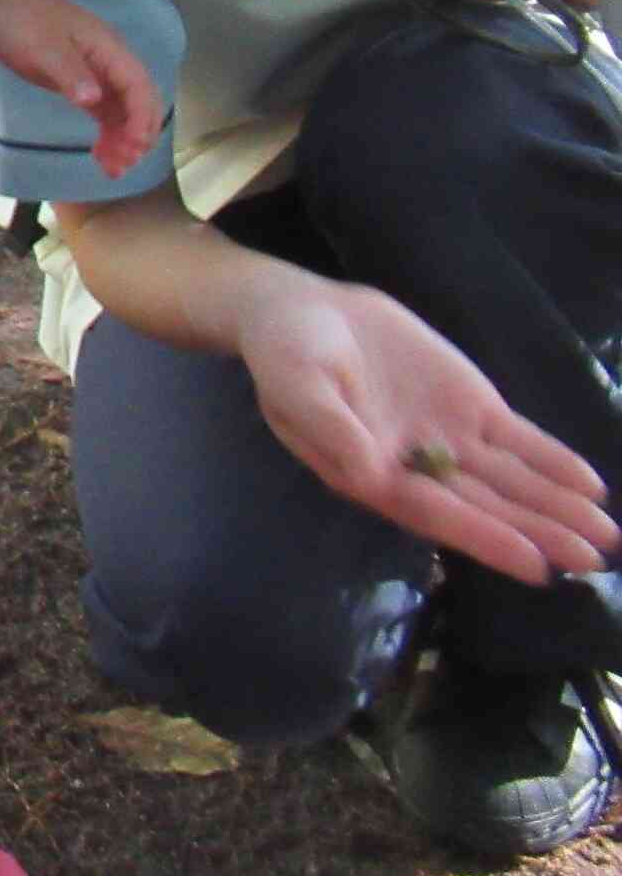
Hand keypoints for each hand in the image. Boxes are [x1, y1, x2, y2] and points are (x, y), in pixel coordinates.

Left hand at [0, 0, 162, 179]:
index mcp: (110, 51)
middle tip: (122, 165)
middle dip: (137, 135)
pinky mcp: (83, 83)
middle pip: (139, 102)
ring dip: (124, 140)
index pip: (138, 87)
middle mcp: (112, 63)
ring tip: (113, 169)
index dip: (141, 118)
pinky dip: (108, 134)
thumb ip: (70, 74)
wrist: (6, 2)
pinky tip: (103, 155)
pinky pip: (106, 113)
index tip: (134, 145)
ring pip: (124, 112)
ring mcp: (99, 74)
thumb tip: (93, 99)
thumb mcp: (44, 48)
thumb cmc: (26, 20)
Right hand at [228, 261, 617, 585]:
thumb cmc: (286, 352)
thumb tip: (371, 473)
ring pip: (510, 480)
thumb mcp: (294, 383)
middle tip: (592, 559)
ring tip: (604, 535)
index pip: (436, 513)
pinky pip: (518, 440)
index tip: (535, 565)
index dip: (486, 538)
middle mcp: (416, 468)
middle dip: (538, 532)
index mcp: (370, 474)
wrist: (303, 310)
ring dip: (554, 506)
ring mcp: (448, 438)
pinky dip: (552, 461)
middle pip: (485, 506)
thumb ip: (329, 427)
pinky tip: (588, 485)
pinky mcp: (469, 407)